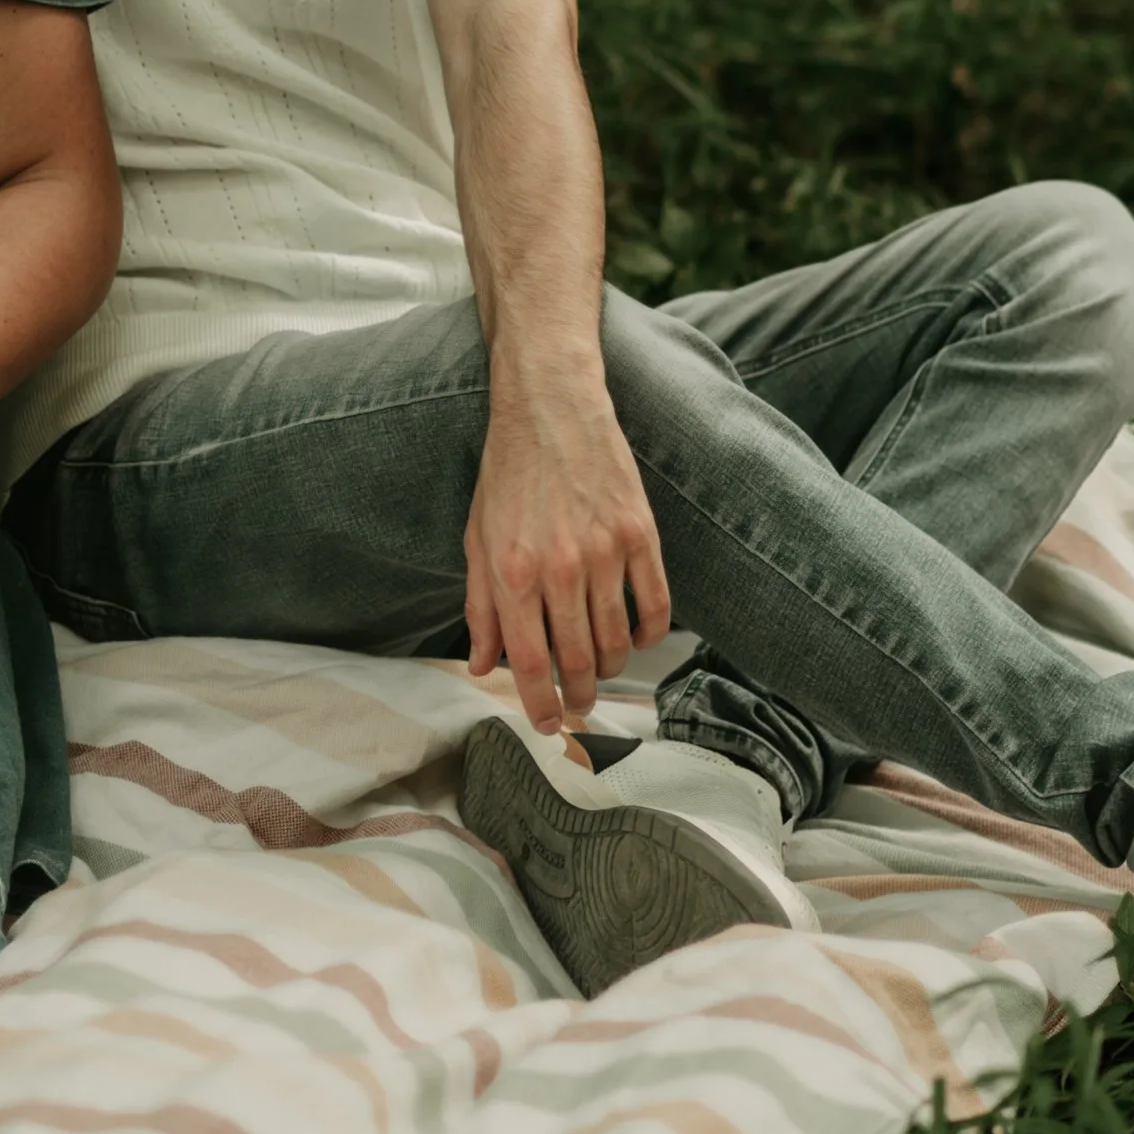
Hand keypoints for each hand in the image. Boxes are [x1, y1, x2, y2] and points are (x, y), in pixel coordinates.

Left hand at [463, 366, 669, 735]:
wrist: (551, 409)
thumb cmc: (509, 476)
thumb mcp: (477, 540)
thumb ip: (481, 608)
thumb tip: (484, 665)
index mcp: (513, 572)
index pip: (530, 662)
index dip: (541, 705)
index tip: (549, 725)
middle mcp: (560, 567)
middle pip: (580, 660)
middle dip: (579, 695)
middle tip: (579, 707)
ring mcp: (606, 551)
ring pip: (618, 641)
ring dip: (611, 669)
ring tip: (601, 672)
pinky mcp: (641, 533)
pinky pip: (656, 606)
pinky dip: (650, 634)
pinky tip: (637, 640)